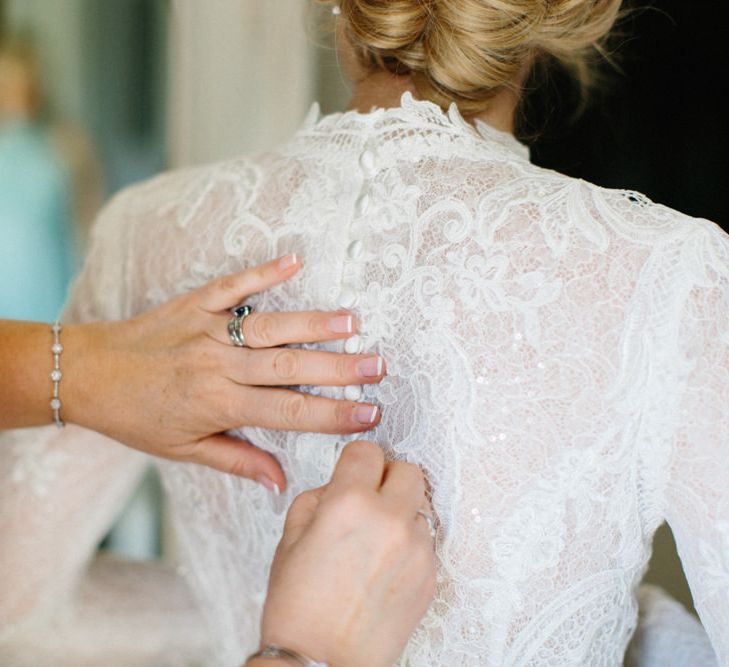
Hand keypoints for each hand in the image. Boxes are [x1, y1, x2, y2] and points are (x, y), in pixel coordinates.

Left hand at [62, 255, 384, 490]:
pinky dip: (264, 271)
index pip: (287, 412)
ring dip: (313, 323)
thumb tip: (281, 482)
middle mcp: (217, 365)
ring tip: (353, 323)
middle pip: (288, 366)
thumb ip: (237, 460)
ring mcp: (207, 329)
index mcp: (218, 404)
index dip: (332, 414)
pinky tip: (295, 260)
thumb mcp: (184, 450)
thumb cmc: (135, 418)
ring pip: (269, 327)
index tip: (370, 414)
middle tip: (379, 366)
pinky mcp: (194, 302)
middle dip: (338, 368)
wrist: (84, 375)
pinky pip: (233, 284)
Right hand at [258, 440, 436, 666]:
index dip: (356, 461)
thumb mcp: (290, 539)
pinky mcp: (431, 575)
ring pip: (419, 506)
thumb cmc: (299, 607)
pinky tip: (385, 568)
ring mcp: (416, 548)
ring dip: (400, 513)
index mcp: (349, 503)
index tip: (352, 473)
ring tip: (375, 543)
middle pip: (408, 470)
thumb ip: (318, 498)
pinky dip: (409, 544)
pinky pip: (426, 541)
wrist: (322, 665)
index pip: (368, 451)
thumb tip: (339, 485)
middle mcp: (389, 518)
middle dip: (387, 479)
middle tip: (368, 502)